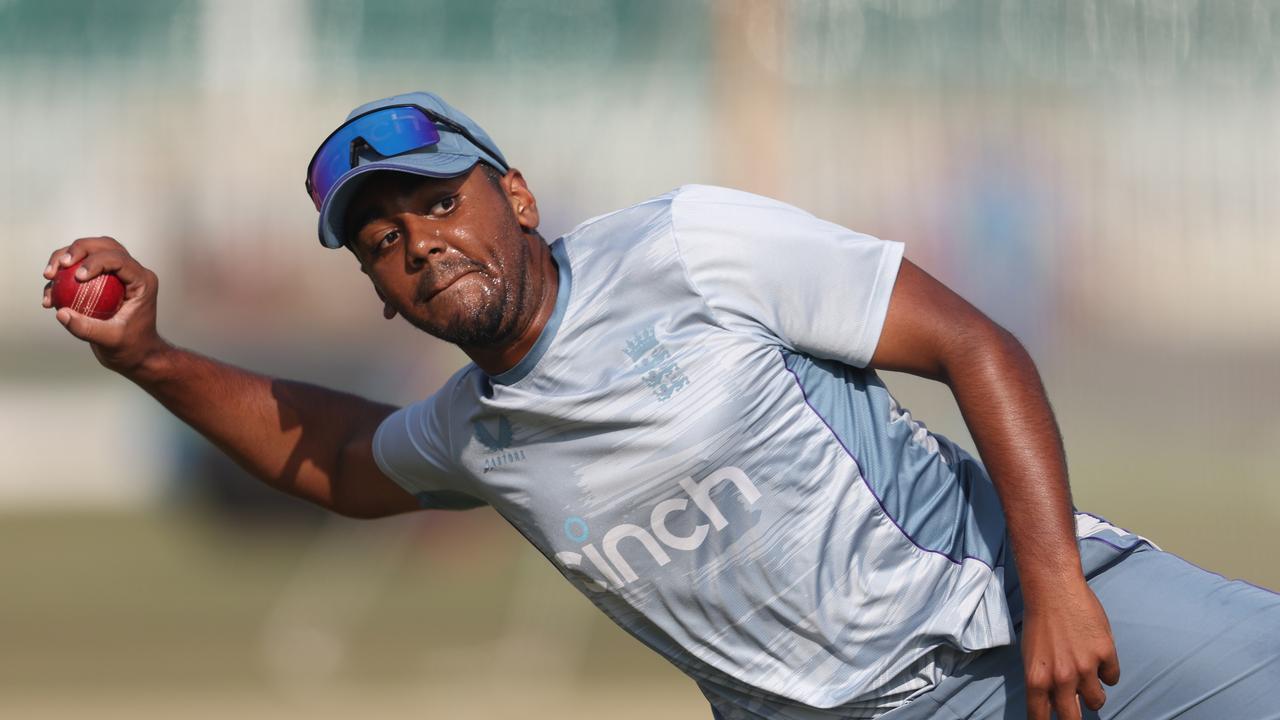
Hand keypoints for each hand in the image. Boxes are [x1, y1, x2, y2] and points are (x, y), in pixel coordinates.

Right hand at [42, 236, 169, 373]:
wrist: (134, 355)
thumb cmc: (130, 348)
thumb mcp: (111, 341)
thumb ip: (87, 328)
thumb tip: (61, 313)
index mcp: (142, 281)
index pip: (119, 259)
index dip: (96, 261)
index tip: (76, 276)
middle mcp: (131, 273)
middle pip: (103, 246)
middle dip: (77, 250)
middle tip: (57, 267)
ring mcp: (117, 275)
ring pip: (90, 252)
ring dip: (65, 258)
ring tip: (48, 276)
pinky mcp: (103, 281)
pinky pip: (80, 270)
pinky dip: (62, 279)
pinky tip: (48, 298)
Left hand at [1020, 578, 1119, 719]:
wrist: (1053, 588)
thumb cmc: (1039, 619)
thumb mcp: (1032, 654)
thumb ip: (1044, 680)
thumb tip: (1056, 703)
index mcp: (1037, 678)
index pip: (1040, 717)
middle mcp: (1061, 677)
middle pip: (1072, 718)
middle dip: (1074, 716)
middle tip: (1076, 708)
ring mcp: (1085, 667)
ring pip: (1097, 701)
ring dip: (1094, 693)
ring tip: (1088, 678)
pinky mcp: (1105, 654)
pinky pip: (1112, 677)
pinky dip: (1107, 671)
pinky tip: (1098, 657)